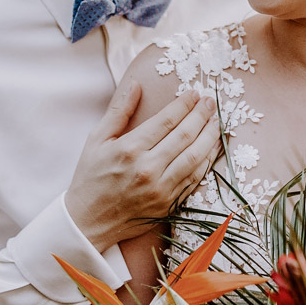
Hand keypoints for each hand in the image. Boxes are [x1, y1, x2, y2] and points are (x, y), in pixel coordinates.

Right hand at [65, 79, 220, 251]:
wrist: (89, 221)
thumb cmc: (91, 177)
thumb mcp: (97, 139)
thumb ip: (119, 110)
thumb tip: (136, 83)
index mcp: (129, 149)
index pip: (166, 120)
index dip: (184, 104)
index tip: (194, 93)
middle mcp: (147, 169)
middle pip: (185, 135)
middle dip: (202, 114)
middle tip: (211, 102)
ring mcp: (160, 189)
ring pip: (196, 157)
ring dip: (210, 136)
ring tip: (216, 121)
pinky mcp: (169, 204)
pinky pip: (195, 179)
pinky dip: (208, 161)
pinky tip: (213, 147)